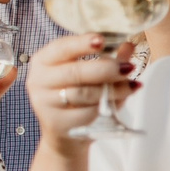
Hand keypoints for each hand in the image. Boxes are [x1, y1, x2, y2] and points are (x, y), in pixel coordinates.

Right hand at [23, 33, 132, 151]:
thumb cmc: (76, 95)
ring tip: (131, 85)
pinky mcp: (57, 123)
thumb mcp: (87, 73)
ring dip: (112, 89)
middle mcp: (38, 80)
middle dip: (105, 68)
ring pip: (83, 93)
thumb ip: (107, 59)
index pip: (61, 48)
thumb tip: (129, 45)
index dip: (82, 43)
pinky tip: (120, 101)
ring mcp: (44, 103)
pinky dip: (106, 106)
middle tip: (127, 67)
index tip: (102, 40)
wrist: (65, 131)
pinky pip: (87, 112)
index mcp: (43, 61)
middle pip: (74, 72)